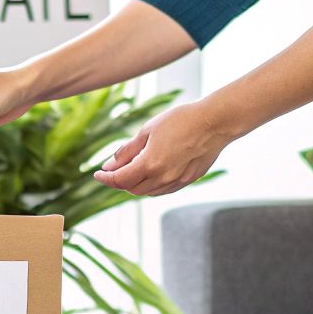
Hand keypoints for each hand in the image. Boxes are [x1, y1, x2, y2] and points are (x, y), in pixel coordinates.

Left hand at [93, 102, 235, 197]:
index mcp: (150, 164)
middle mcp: (163, 178)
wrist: (214, 122)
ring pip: (148, 192)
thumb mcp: (147, 130)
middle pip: (133, 190)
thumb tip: (110, 165)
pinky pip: (164, 190)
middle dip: (119, 182)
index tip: (98, 174)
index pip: (120, 179)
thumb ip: (127, 151)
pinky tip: (151, 173)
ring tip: (131, 170)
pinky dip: (152, 186)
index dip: (106, 178)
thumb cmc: (181, 120)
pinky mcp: (188, 180)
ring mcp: (177, 181)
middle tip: (113, 171)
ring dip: (136, 185)